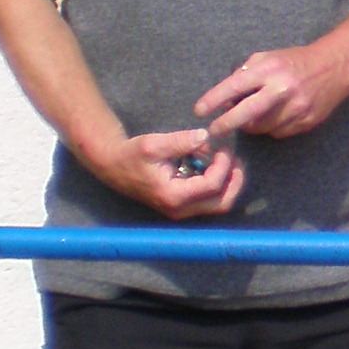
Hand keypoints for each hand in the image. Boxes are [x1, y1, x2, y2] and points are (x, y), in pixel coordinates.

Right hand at [85, 129, 249, 220]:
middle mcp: (179, 209)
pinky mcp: (181, 206)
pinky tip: (213, 164)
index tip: (223, 147)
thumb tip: (205, 137)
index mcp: (173, 196)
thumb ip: (181, 141)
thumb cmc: (132, 155)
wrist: (113, 166)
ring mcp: (180, 211)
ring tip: (227, 160)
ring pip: (217, 205)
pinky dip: (217, 185)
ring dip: (228, 183)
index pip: (211, 185)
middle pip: (221, 203)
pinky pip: (208, 200)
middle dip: (234, 180)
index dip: (223, 164)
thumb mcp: (154, 144)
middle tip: (235, 159)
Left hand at [195, 45, 348, 143]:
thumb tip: (224, 99)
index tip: (199, 110)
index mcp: (270, 69)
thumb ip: (244, 74)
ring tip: (252, 115)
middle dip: (225, 124)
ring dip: (251, 125)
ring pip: (261, 127)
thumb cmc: (294, 61)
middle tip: (213, 130)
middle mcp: (282, 89)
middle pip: (246, 114)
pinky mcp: (306, 121)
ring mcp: (296, 108)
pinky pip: (278, 132)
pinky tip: (276, 115)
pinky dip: (271, 127)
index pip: (235, 85)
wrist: (335, 67)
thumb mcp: (267, 58)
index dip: (214, 99)